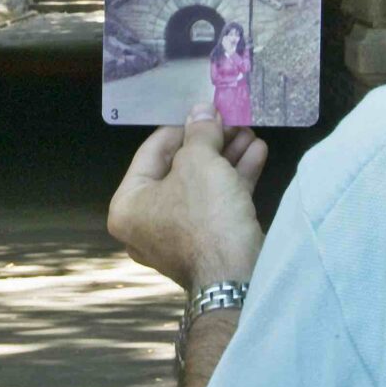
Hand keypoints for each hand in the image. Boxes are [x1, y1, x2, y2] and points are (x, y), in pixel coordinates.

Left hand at [108, 108, 268, 290]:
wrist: (235, 276)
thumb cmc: (205, 215)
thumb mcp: (200, 162)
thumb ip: (200, 132)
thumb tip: (201, 110)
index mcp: (128, 205)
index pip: (151, 152)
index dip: (181, 126)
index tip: (204, 110)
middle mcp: (147, 223)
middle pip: (180, 168)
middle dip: (211, 142)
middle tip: (232, 120)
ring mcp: (178, 236)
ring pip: (203, 185)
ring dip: (227, 157)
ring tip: (250, 132)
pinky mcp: (206, 243)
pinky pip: (216, 203)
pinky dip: (235, 179)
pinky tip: (257, 153)